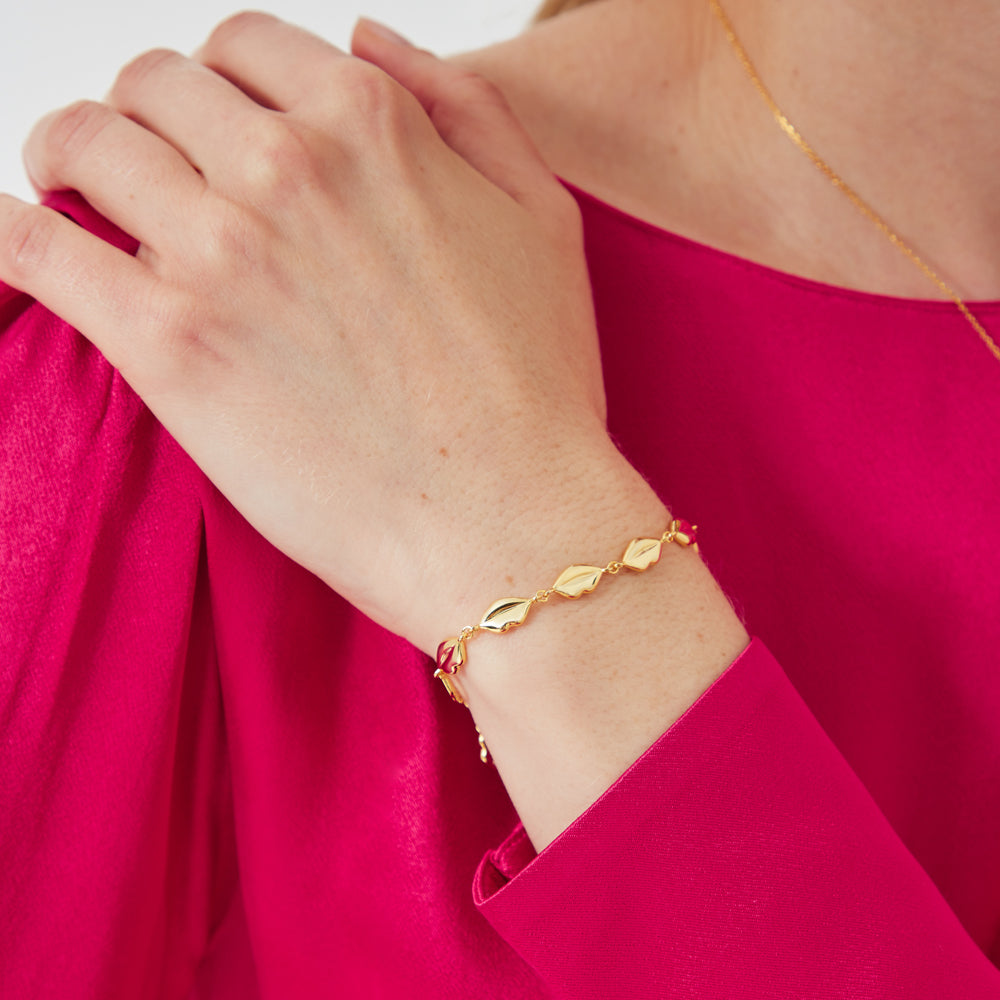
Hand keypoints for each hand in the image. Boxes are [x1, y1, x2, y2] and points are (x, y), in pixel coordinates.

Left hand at [0, 13, 649, 652]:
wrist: (505, 519)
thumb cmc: (535, 387)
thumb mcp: (541, 217)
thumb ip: (460, 106)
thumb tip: (368, 35)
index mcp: (370, 126)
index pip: (244, 48)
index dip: (222, 86)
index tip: (217, 134)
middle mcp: (284, 167)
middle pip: (151, 87)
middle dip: (146, 119)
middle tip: (152, 174)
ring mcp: (216, 252)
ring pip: (83, 146)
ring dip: (71, 160)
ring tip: (81, 202)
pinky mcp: (164, 344)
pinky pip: (30, 248)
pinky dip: (3, 234)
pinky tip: (11, 242)